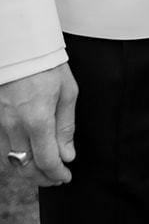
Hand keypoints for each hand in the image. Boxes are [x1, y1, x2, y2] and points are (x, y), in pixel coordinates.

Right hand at [0, 65, 77, 187]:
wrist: (19, 46)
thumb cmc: (47, 65)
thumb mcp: (67, 92)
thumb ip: (66, 127)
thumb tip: (67, 155)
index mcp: (37, 119)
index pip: (46, 160)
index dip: (57, 174)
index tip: (66, 176)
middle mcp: (13, 125)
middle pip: (25, 167)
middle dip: (42, 177)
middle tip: (56, 178)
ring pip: (9, 161)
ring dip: (26, 170)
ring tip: (42, 168)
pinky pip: (1, 148)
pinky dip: (13, 157)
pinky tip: (26, 154)